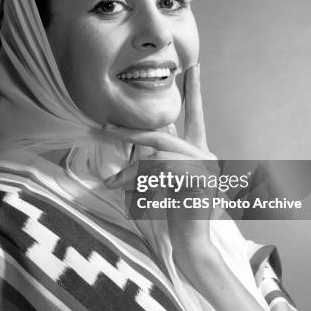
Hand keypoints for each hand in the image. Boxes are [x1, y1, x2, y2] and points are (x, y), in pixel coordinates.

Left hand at [103, 64, 219, 254]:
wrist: (191, 245)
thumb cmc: (175, 212)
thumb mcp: (162, 180)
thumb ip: (156, 157)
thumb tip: (135, 139)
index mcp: (199, 150)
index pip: (195, 114)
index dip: (194, 90)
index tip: (193, 66)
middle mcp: (205, 154)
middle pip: (162, 134)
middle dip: (131, 133)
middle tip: (104, 128)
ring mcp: (205, 167)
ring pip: (157, 155)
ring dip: (131, 172)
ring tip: (114, 185)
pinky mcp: (199, 181)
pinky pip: (161, 172)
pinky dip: (141, 182)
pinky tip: (132, 195)